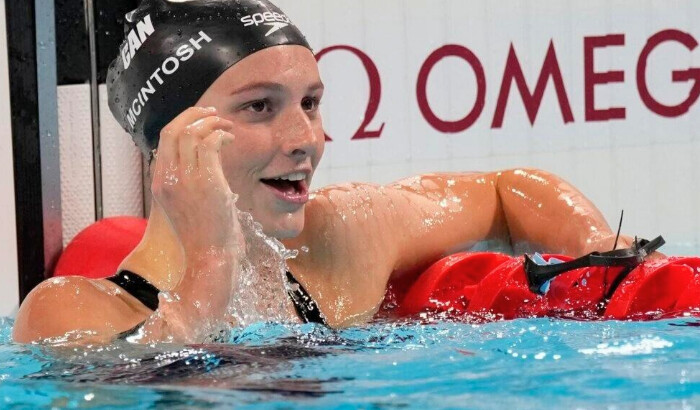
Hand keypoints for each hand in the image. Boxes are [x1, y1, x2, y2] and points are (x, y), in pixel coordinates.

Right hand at [144, 107, 243, 341]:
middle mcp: (167, 179)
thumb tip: (199, 164)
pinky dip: (220, 134)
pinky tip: (230, 139)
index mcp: (160, 184)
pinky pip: (209, 143)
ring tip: (226, 126)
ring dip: (210, 122)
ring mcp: (184, 179)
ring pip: (190, 132)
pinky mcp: (206, 181)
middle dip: (192, 115)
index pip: (164, 141)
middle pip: (171, 130)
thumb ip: (186, 185)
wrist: (209, 257)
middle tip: (212, 113)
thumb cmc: (203, 237)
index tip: (198, 120)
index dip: (181, 124)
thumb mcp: (186, 208)